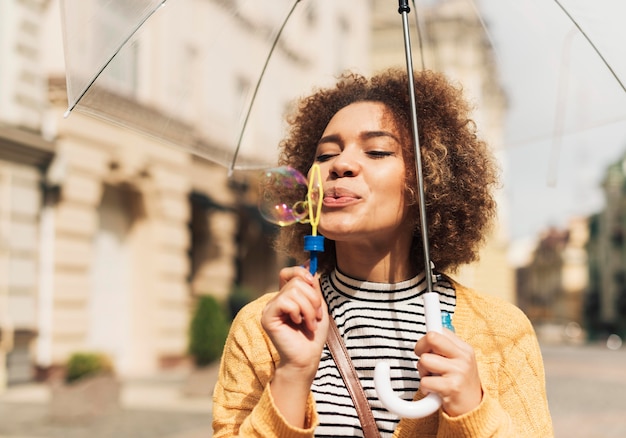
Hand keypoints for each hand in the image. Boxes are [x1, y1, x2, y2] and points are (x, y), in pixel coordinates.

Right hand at [261, 266, 328, 426]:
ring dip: (309, 308)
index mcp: (287, 297)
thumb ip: (313, 287)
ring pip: (293, 291)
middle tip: (315, 316)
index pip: (288, 272)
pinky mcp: (268, 317)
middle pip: (296, 282)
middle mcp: (276, 300)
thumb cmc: (313, 335)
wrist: (307, 358)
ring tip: (309, 323)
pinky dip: (298, 312)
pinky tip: (297, 323)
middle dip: (313, 298)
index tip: (313, 282)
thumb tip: (310, 265)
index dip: (301, 273)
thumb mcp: (318, 306)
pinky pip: (285, 302)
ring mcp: (270, 308)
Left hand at [414, 329, 482, 416]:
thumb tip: (427, 334)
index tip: (424, 346)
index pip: (439, 330)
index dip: (426, 339)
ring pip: (424, 360)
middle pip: (431, 337)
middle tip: (424, 360)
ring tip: (432, 378)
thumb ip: (444, 347)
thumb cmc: (459, 383)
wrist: (473, 409)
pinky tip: (433, 390)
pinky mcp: (452, 387)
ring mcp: (458, 371)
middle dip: (420, 348)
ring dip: (422, 371)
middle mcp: (463, 357)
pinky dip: (425, 387)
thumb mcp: (457, 361)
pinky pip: (425, 381)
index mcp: (464, 348)